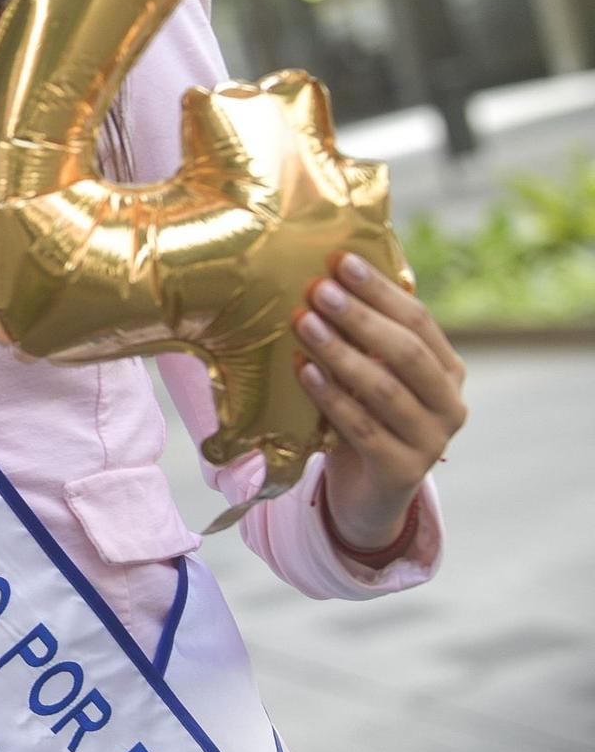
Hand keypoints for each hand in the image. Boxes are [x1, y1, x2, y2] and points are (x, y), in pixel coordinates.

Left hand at [294, 251, 466, 550]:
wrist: (365, 492)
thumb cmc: (364, 416)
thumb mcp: (372, 372)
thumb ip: (368, 332)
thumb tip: (335, 268)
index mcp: (448, 370)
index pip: (418, 320)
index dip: (379, 289)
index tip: (339, 260)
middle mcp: (450, 404)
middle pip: (406, 351)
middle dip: (360, 317)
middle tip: (318, 289)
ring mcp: (430, 441)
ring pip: (384, 389)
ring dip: (340, 352)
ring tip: (302, 322)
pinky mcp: (402, 471)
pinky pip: (362, 427)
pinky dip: (331, 396)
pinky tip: (303, 369)